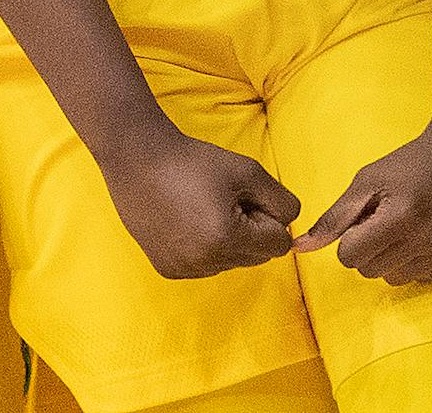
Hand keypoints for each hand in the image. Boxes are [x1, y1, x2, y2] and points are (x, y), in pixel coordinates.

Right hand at [96, 122, 301, 279]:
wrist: (139, 162)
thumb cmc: (195, 162)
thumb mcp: (249, 172)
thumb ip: (281, 200)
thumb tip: (292, 225)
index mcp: (227, 239)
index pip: (279, 244)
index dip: (270, 217)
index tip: (247, 196)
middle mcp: (205, 263)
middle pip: (258, 256)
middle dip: (253, 230)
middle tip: (227, 200)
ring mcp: (184, 270)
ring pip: (233, 261)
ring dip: (231, 239)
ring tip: (205, 207)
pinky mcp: (168, 270)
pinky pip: (207, 266)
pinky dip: (208, 247)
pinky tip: (189, 220)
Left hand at [293, 121, 431, 284]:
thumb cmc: (412, 163)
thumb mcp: (369, 180)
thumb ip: (334, 217)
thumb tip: (300, 248)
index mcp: (402, 217)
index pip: (350, 256)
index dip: (351, 236)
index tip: (367, 217)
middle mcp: (427, 241)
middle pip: (370, 270)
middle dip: (370, 247)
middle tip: (387, 218)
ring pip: (394, 277)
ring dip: (393, 256)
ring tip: (408, 225)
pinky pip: (420, 276)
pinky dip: (416, 259)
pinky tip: (426, 233)